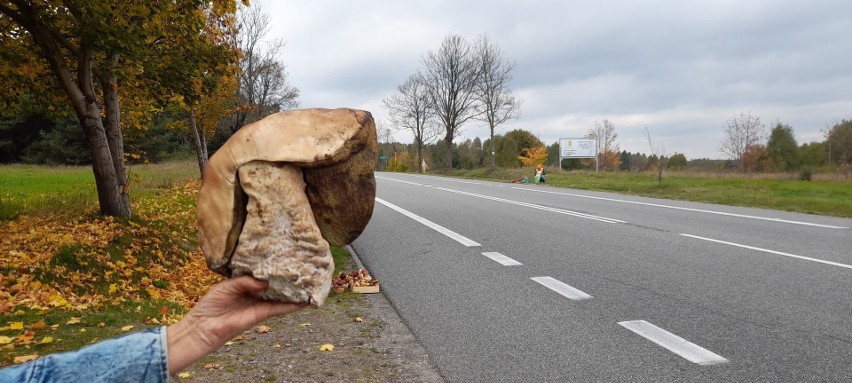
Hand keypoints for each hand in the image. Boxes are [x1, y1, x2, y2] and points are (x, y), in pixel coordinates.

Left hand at [166, 276, 306, 373]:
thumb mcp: (227, 285)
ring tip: (311, 283)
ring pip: (281, 296)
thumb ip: (246, 281)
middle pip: (276, 285)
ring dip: (295, 292)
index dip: (273, 268)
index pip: (263, 274)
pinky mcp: (261, 315)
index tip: (286, 259)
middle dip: (288, 278)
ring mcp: (260, 304)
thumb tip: (265, 281)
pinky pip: (279, 309)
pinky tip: (304, 301)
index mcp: (246, 284)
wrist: (202, 326)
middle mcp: (256, 294)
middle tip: (304, 269)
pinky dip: (292, 306)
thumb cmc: (211, 305)